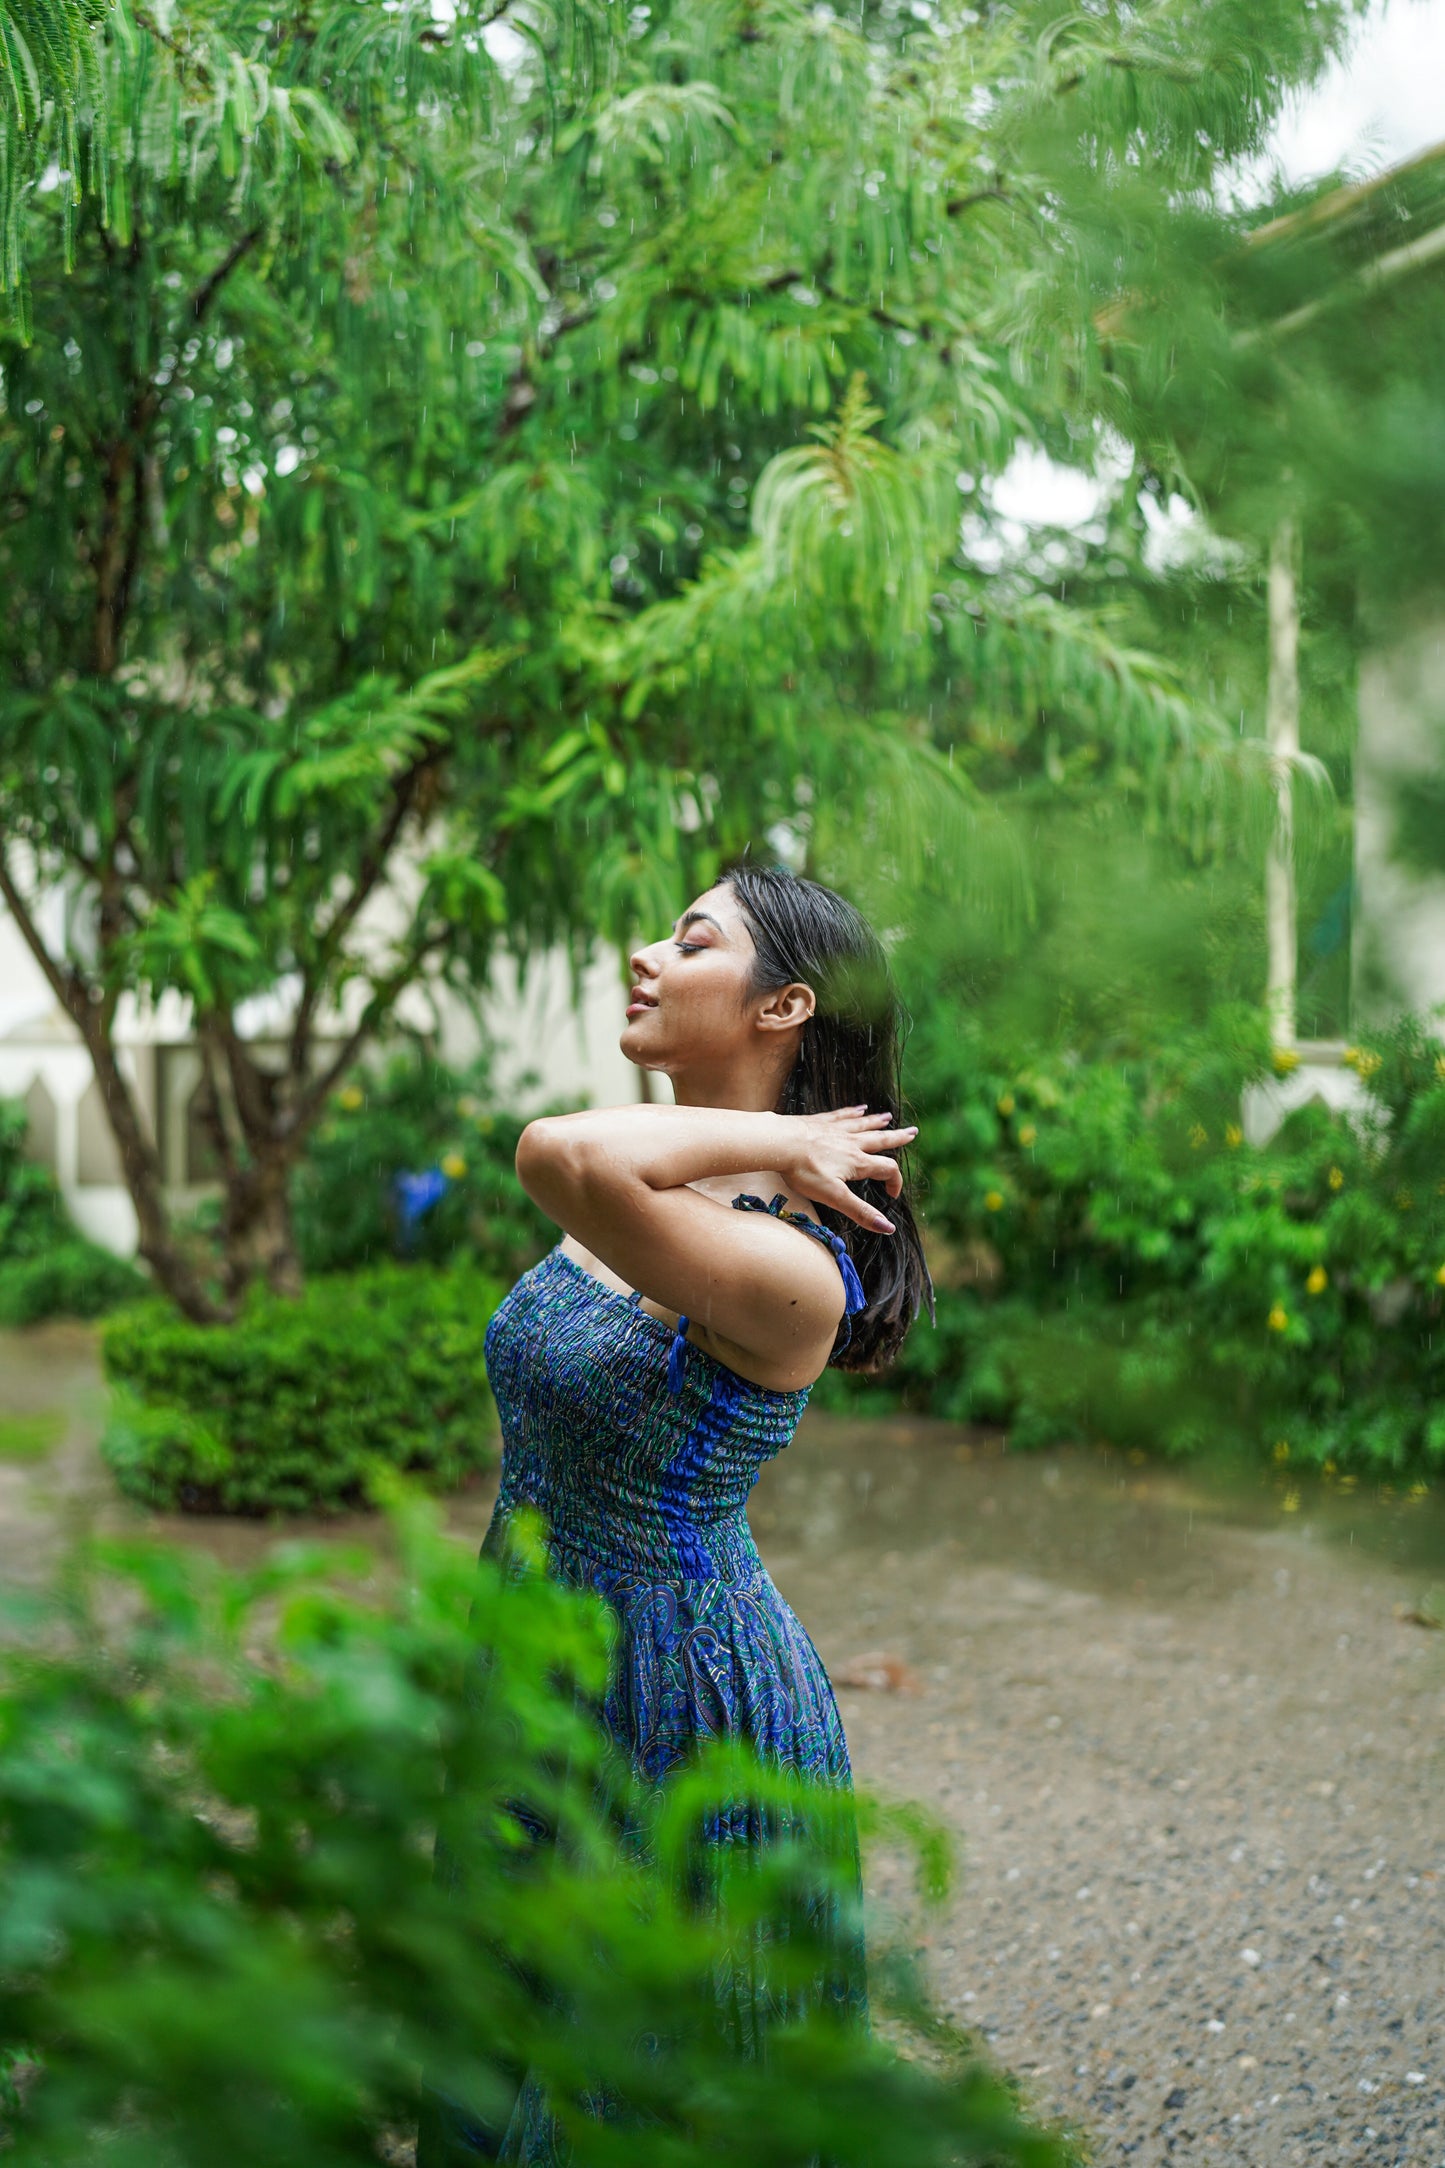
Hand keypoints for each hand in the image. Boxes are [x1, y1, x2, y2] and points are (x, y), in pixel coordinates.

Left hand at [778, 1106, 918, 1232]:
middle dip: (897, 1138)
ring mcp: (835, 1130)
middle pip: (880, 1140)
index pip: (887, 1169)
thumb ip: (861, 1212)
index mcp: (857, 1162)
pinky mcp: (819, 1122)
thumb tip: (888, 1228)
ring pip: (863, 1125)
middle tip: (913, 1133)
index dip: (894, 1182)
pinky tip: (858, 1108)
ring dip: (877, 1122)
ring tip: (888, 1117)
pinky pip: (842, 1115)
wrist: (778, 1143)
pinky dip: (852, 1112)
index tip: (891, 1195)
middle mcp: (851, 1143)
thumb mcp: (835, 1198)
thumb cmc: (804, 1171)